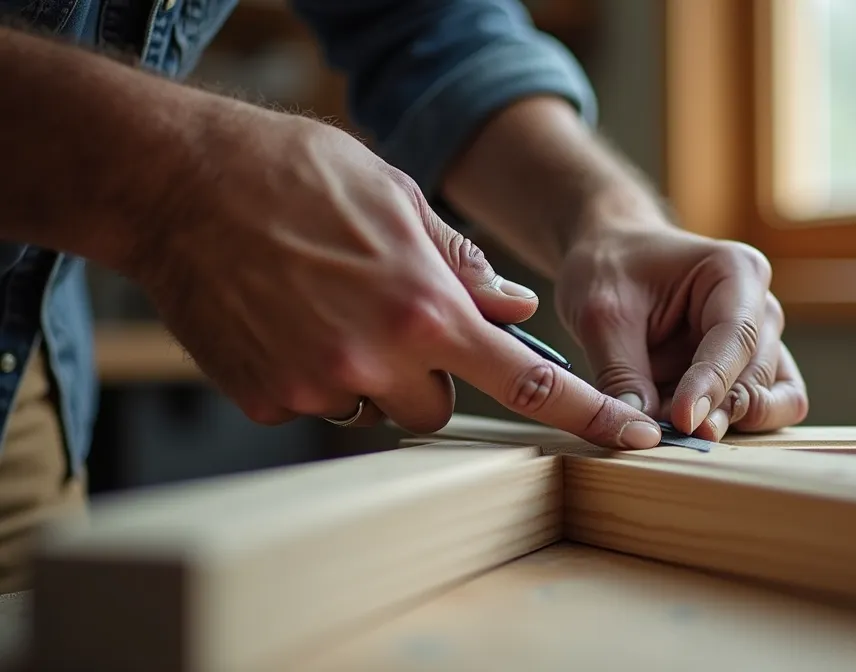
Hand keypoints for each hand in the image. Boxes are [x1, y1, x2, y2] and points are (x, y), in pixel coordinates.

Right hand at [125, 104, 662, 449]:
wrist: (176, 182)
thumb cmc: (294, 174)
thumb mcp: (397, 197)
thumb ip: (463, 264)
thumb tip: (516, 306)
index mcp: (425, 308)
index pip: (527, 379)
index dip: (588, 414)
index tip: (632, 438)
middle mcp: (376, 359)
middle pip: (436, 408)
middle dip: (428, 376)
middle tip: (393, 320)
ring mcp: (317, 386)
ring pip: (374, 409)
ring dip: (368, 375)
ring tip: (327, 307)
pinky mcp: (266, 400)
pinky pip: (315, 403)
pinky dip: (311, 372)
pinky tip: (286, 318)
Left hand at [555, 224, 807, 440]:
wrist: (613, 258)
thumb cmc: (610, 268)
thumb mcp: (600, 314)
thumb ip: (621, 372)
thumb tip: (640, 430)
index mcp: (735, 272)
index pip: (736, 336)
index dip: (712, 383)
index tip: (682, 419)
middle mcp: (761, 307)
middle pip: (759, 374)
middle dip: (718, 409)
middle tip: (671, 433)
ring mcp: (762, 340)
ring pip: (776, 398)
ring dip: (730, 421)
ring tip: (678, 431)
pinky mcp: (751, 370)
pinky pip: (767, 408)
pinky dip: (736, 426)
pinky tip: (691, 429)